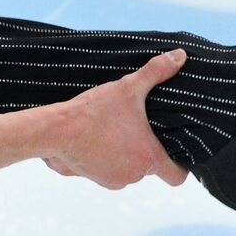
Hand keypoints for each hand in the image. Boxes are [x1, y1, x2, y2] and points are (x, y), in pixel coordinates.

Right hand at [40, 49, 188, 190]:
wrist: (56, 130)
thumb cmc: (93, 112)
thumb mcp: (128, 87)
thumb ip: (156, 72)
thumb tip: (179, 55)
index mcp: (148, 156)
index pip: (176, 176)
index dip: (179, 166)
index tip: (174, 155)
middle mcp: (134, 174)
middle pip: (149, 167)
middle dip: (143, 150)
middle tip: (133, 129)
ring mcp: (114, 179)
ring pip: (127, 169)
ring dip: (124, 155)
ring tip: (112, 133)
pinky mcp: (96, 179)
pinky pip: (108, 172)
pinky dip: (105, 160)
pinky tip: (96, 142)